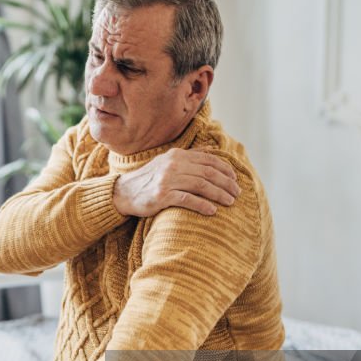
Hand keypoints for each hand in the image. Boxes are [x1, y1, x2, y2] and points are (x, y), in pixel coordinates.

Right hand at [112, 149, 240, 217]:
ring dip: (219, 194)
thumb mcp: (167, 162)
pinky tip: (212, 211)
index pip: (208, 160)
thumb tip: (212, 149)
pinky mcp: (162, 196)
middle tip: (237, 193)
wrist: (123, 193)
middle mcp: (173, 165)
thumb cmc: (149, 179)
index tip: (235, 180)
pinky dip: (202, 205)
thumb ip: (189, 156)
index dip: (225, 169)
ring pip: (201, 185)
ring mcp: (167, 180)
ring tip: (230, 202)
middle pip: (208, 173)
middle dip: (226, 183)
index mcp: (177, 155)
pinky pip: (188, 200)